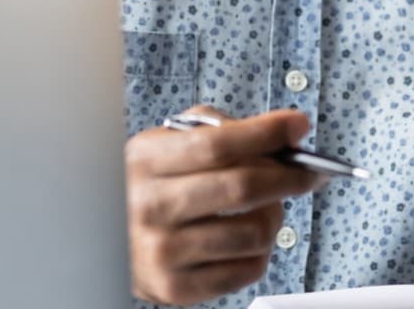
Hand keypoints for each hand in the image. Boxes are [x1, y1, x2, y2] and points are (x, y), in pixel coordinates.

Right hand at [125, 105, 327, 305]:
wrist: (103, 239)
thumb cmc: (147, 184)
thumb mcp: (164, 143)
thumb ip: (215, 129)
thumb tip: (280, 135)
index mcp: (146, 160)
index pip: (218, 144)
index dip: (266, 133)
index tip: (298, 125)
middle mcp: (150, 206)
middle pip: (243, 187)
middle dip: (291, 175)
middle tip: (310, 170)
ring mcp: (163, 251)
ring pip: (254, 232)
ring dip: (277, 215)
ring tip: (270, 206)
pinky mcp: (177, 288)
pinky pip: (248, 269)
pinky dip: (262, 250)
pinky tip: (250, 236)